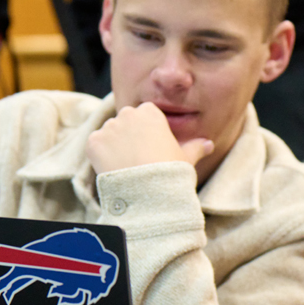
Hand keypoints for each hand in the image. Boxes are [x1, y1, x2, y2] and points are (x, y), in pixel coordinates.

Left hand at [85, 102, 213, 174]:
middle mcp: (127, 114)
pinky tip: (114, 169)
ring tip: (126, 166)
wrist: (149, 192)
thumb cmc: (171, 172)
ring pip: (109, 134)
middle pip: (125, 121)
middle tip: (138, 159)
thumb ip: (196, 147)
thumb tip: (209, 144)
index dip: (148, 132)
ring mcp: (108, 127)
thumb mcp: (186, 158)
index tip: (152, 148)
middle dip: (129, 135)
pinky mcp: (94, 142)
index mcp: (150, 112)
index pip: (146, 115)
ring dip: (114, 146)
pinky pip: (95, 146)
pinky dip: (101, 156)